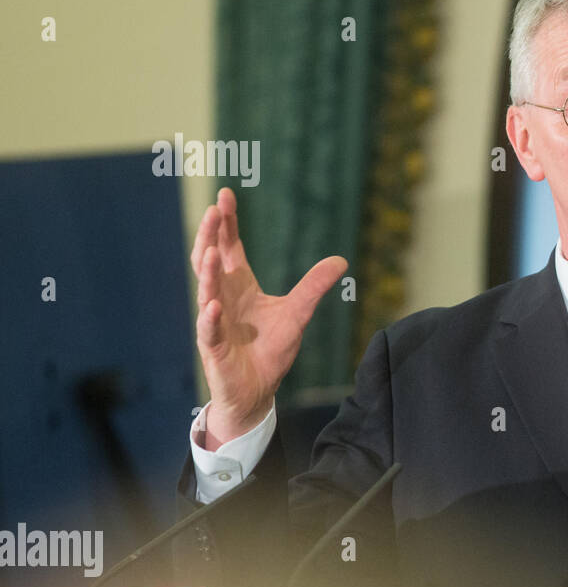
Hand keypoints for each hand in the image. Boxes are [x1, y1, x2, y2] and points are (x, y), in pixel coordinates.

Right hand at [191, 187, 346, 447]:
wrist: (257, 390)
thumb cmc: (270, 350)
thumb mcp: (298, 314)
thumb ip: (314, 287)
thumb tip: (341, 260)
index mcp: (239, 285)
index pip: (229, 247)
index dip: (226, 223)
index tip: (225, 196)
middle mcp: (222, 298)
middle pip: (211, 260)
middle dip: (211, 236)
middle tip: (213, 210)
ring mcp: (215, 321)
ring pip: (206, 291)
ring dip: (208, 271)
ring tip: (211, 251)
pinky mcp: (214, 348)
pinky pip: (209, 331)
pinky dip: (209, 318)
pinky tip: (211, 305)